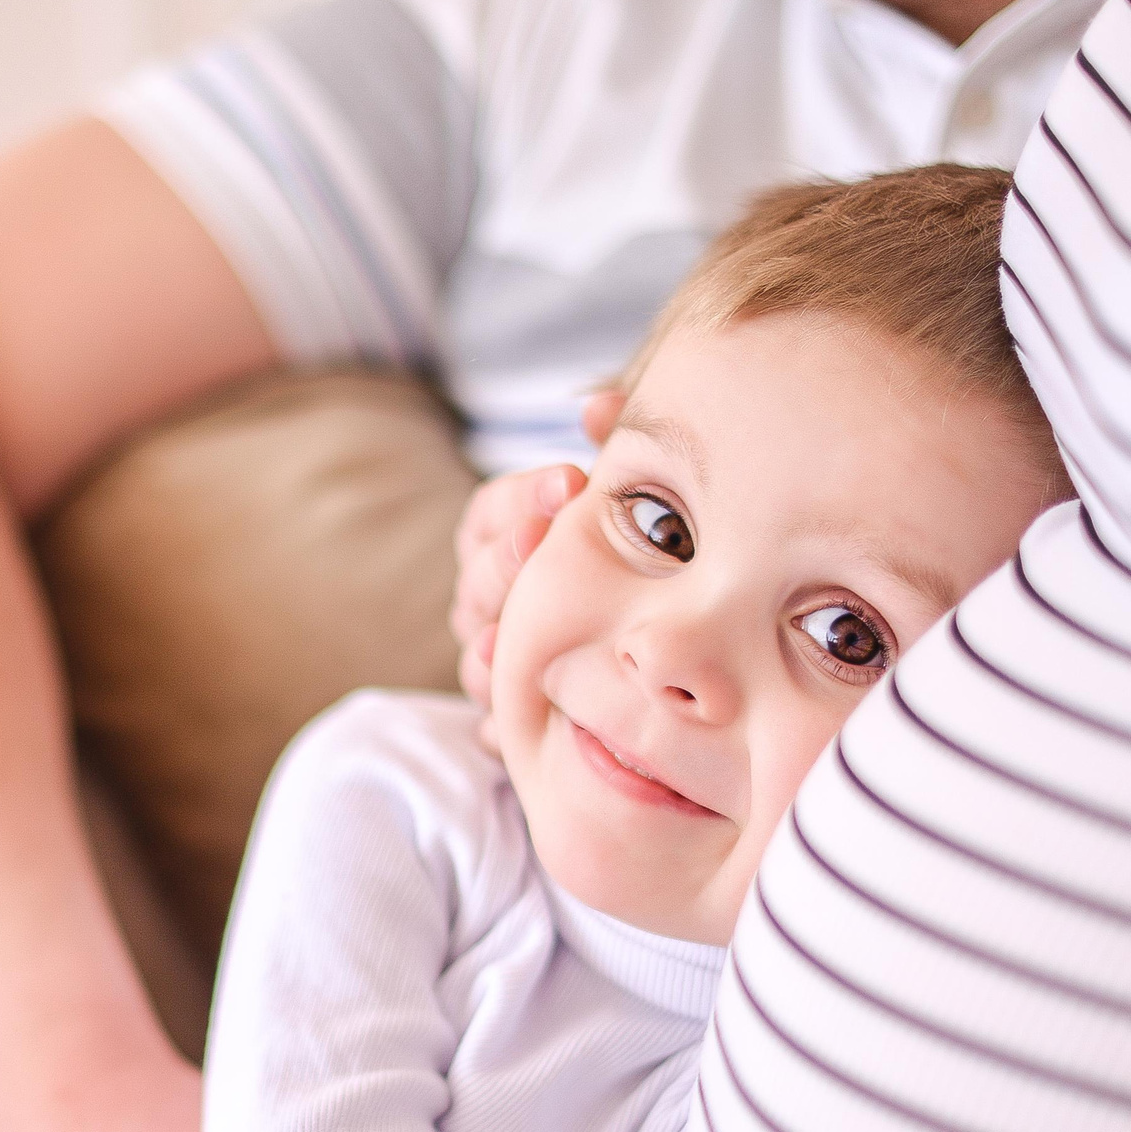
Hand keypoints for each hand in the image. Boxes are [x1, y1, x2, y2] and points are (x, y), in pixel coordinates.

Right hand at [451, 390, 623, 716]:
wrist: (655, 644)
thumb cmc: (638, 551)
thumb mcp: (628, 493)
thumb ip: (615, 441)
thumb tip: (600, 406)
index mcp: (503, 543)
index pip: (489, 515)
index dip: (521, 497)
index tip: (570, 481)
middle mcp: (488, 602)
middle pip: (476, 583)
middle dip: (503, 563)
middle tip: (539, 541)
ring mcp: (494, 660)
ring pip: (475, 655)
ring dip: (486, 649)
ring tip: (502, 642)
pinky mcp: (513, 717)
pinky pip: (492, 725)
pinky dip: (496, 724)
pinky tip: (507, 725)